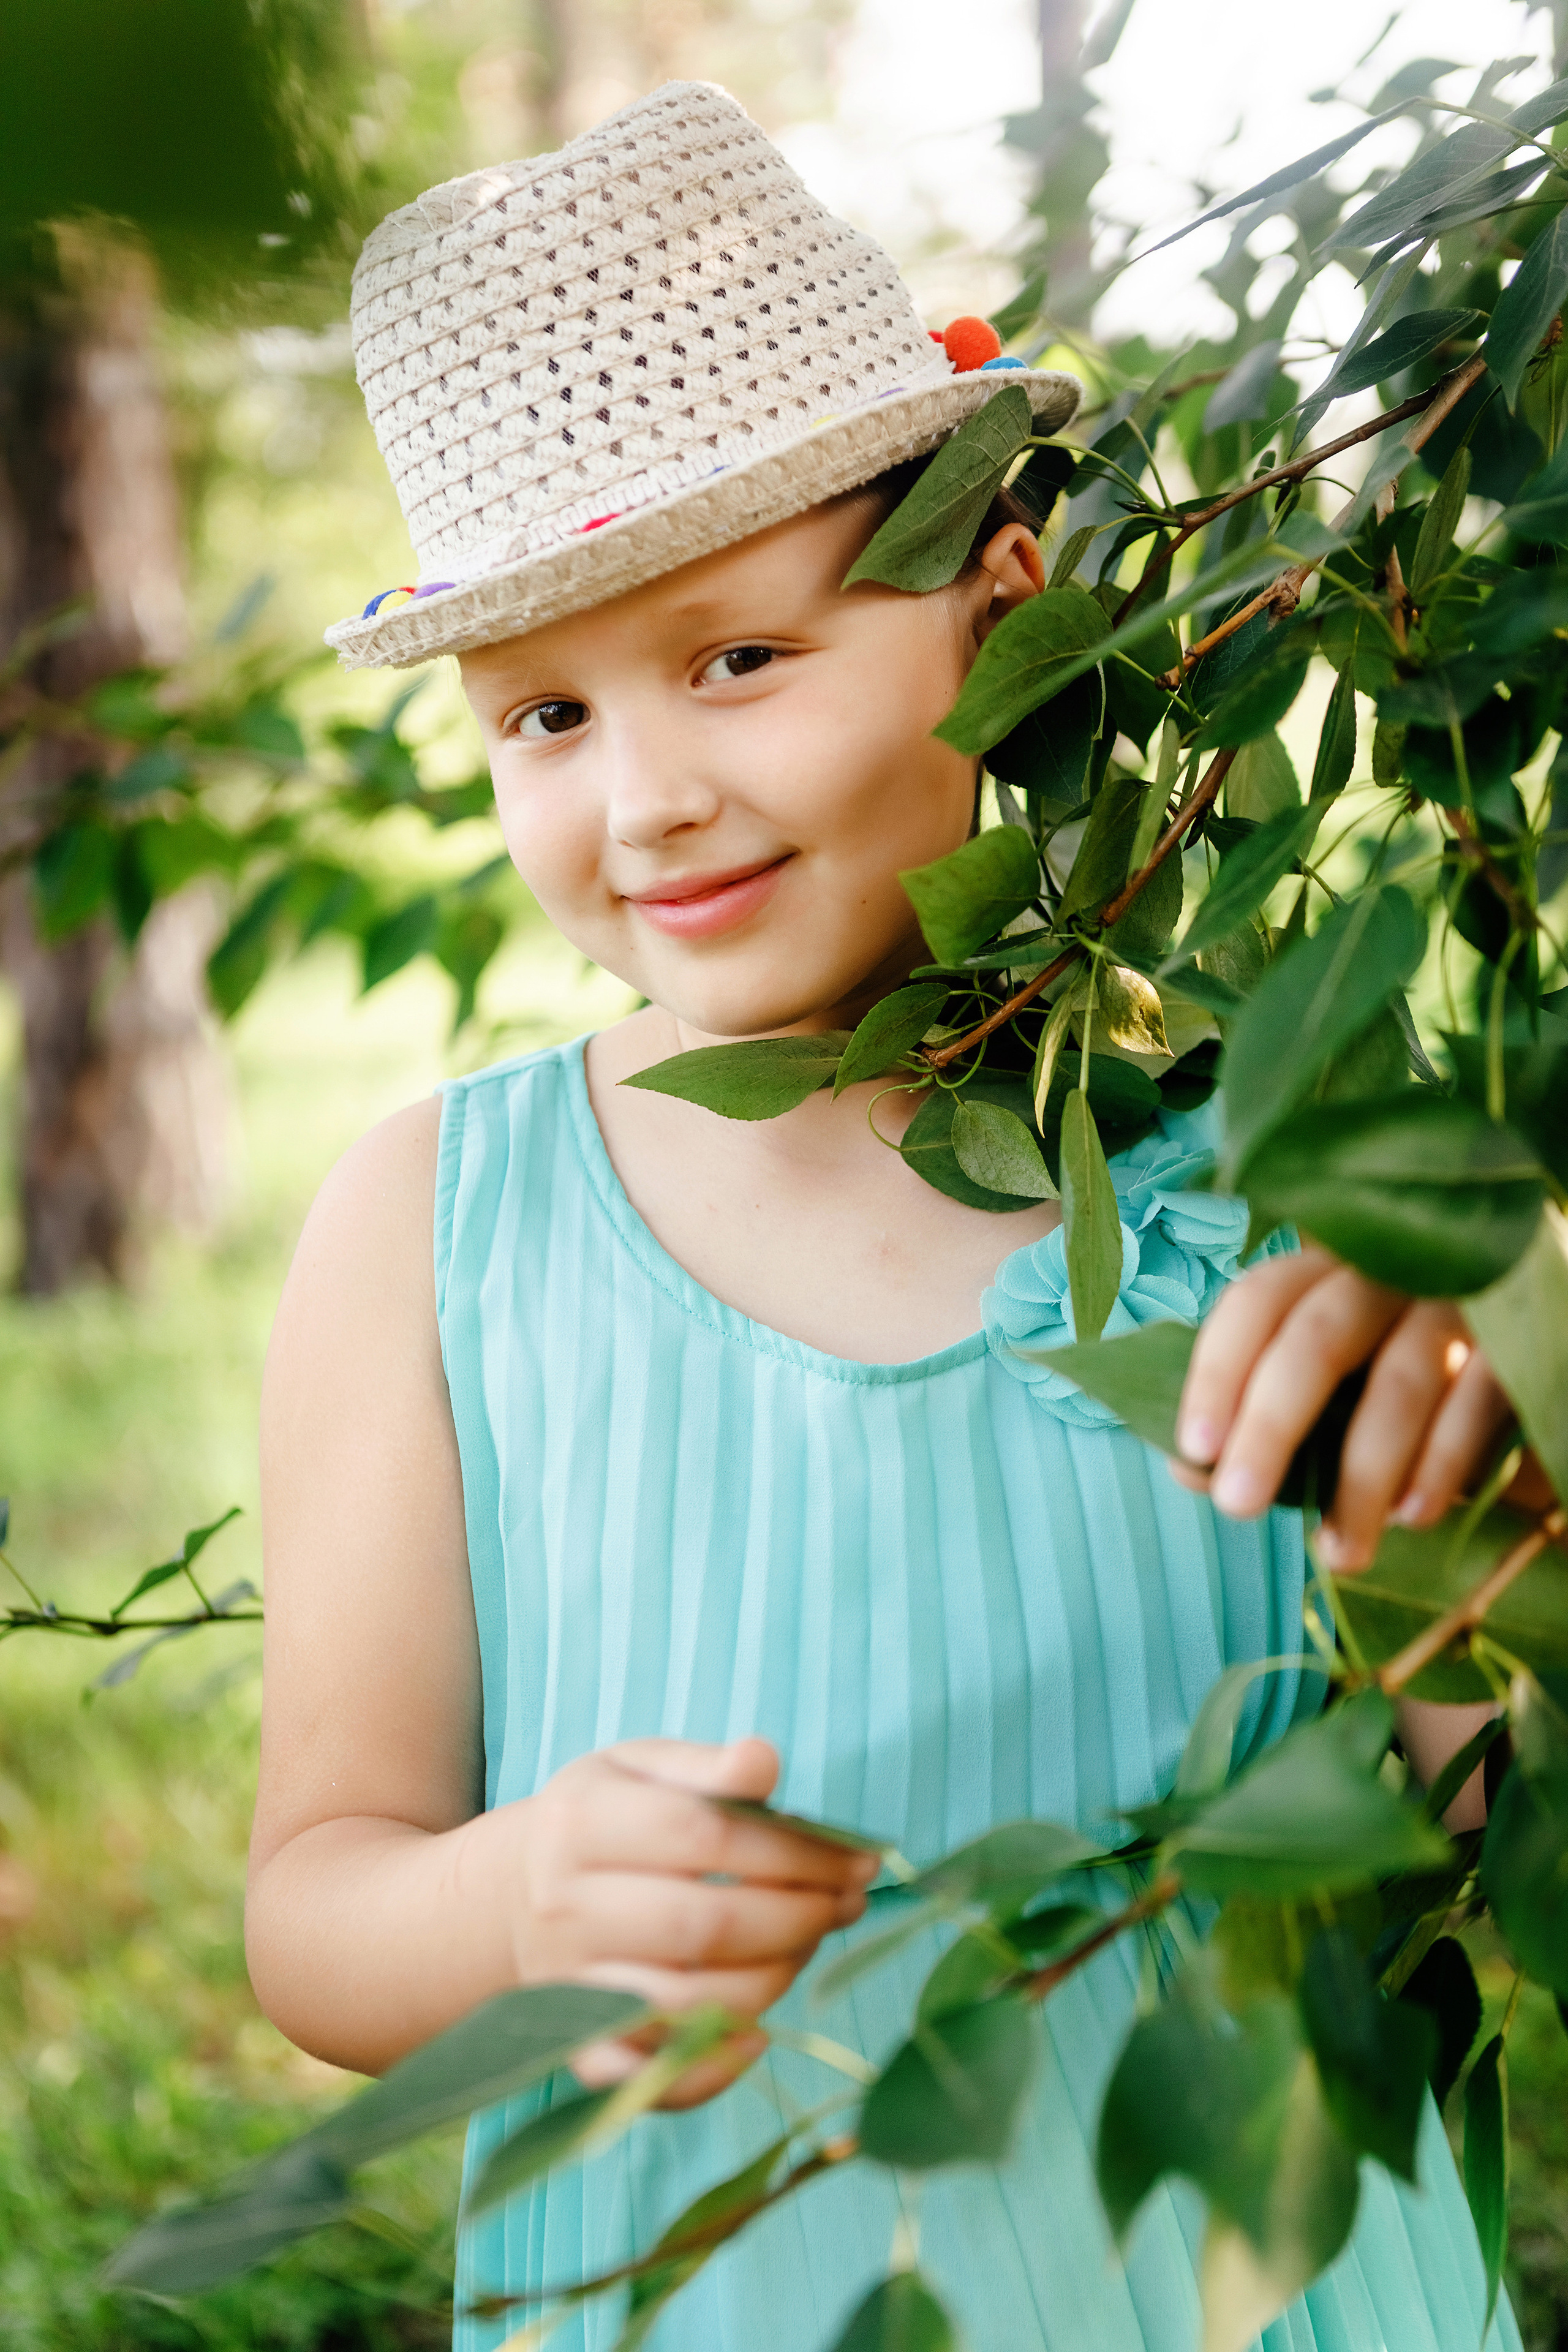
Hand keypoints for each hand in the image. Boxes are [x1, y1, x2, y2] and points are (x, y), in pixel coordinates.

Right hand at [490, 1735, 875, 2106]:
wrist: (513, 1899)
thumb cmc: (601, 1821)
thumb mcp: (639, 1769)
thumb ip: (705, 1768)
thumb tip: (763, 1759)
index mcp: (582, 1821)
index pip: (705, 1837)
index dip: (795, 1852)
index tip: (857, 1858)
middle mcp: (567, 1907)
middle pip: (705, 1924)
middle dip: (799, 1918)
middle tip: (847, 1903)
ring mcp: (568, 1985)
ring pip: (689, 2003)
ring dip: (775, 1981)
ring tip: (810, 1946)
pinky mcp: (576, 2048)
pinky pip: (649, 2076)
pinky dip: (711, 2068)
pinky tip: (759, 2037)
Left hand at [1168, 1244, 1514, 1568]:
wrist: (1498, 1352)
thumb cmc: (1378, 1371)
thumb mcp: (1318, 1381)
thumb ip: (1254, 1414)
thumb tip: (1191, 1471)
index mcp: (1320, 1271)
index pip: (1254, 1303)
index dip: (1218, 1374)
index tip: (1195, 1451)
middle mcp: (1384, 1274)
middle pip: (1317, 1340)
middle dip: (1271, 1428)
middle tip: (1238, 1506)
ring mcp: (1453, 1304)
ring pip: (1400, 1383)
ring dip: (1362, 1476)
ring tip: (1338, 1552)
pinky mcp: (1512, 1345)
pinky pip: (1477, 1403)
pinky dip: (1442, 1464)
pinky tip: (1413, 1517)